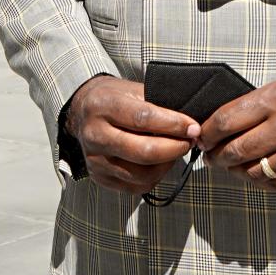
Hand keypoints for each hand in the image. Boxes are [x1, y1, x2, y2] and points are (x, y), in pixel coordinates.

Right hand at [65, 75, 200, 194]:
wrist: (82, 112)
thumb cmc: (113, 98)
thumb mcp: (132, 89)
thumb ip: (158, 103)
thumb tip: (189, 122)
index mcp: (104, 106)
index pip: (143, 119)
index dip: (173, 125)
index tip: (193, 127)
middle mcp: (95, 135)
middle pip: (142, 152)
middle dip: (175, 148)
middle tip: (190, 141)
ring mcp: (95, 160)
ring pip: (141, 175)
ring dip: (167, 164)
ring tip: (176, 150)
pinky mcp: (100, 177)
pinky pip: (136, 186)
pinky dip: (155, 176)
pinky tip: (161, 162)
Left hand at [198, 69, 275, 189]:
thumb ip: (253, 106)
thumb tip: (220, 127)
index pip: (226, 121)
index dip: (207, 133)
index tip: (202, 137)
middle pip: (235, 150)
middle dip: (216, 156)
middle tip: (210, 155)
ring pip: (252, 172)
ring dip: (235, 171)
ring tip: (231, 165)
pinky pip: (275, 183)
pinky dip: (259, 180)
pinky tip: (253, 172)